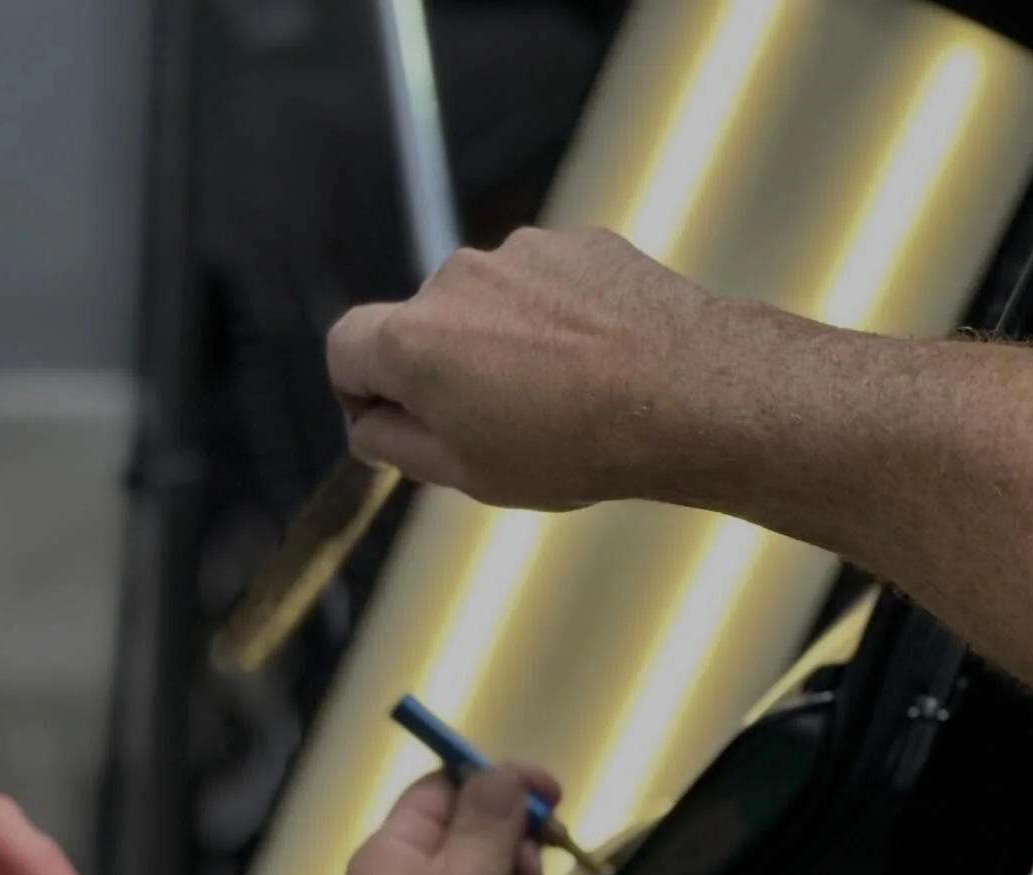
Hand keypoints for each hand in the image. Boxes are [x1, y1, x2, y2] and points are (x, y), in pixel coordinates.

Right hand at [327, 227, 727, 510]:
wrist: (687, 394)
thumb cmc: (574, 447)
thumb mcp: (468, 473)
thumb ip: (398, 447)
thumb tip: (368, 428)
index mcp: (413, 340)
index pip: (344, 348)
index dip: (358, 392)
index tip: (393, 424)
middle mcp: (455, 279)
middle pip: (420, 325)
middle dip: (441, 373)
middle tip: (495, 429)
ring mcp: (519, 252)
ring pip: (486, 305)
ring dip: (502, 346)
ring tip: (560, 400)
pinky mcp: (576, 242)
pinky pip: (544, 286)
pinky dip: (555, 321)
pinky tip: (595, 365)